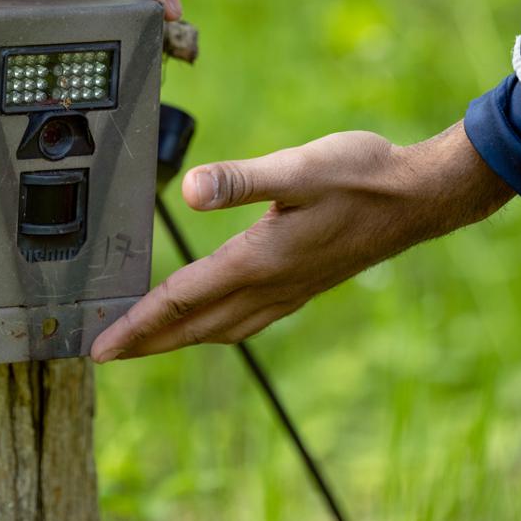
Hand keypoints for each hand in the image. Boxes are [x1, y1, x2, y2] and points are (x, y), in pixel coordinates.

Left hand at [91, 122, 514, 361]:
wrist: (421, 196)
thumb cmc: (362, 175)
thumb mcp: (299, 166)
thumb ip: (241, 179)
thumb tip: (189, 189)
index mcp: (259, 261)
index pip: (181, 301)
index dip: (136, 324)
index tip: (99, 346)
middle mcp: (271, 285)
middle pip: (194, 326)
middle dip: (145, 342)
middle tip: (104, 354)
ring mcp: (290, 291)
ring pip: (220, 329)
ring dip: (178, 339)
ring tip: (145, 342)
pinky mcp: (304, 284)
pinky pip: (246, 320)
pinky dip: (215, 327)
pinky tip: (212, 319)